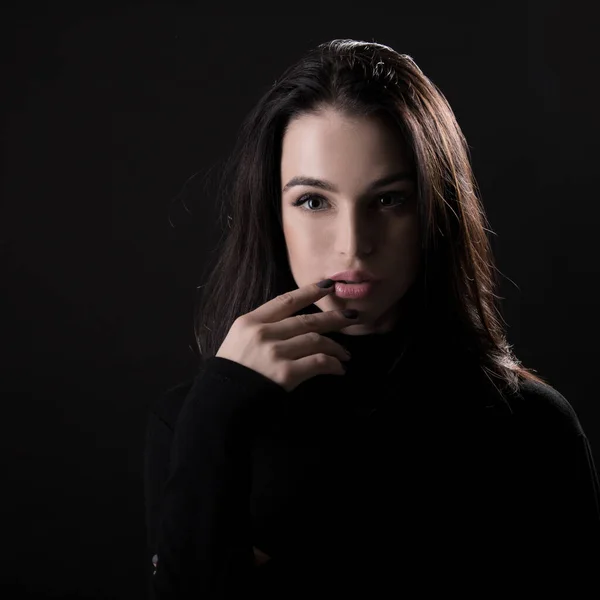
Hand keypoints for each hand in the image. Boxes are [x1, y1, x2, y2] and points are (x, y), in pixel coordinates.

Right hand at [215, 279, 358, 391]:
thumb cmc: (229, 374)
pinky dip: (332, 364)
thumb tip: (291, 324)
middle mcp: (263, 333)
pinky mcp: (285, 373)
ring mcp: (275, 353)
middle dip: (333, 318)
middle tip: (350, 317)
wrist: (219, 404)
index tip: (328, 286)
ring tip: (345, 354)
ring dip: (336, 346)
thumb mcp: (237, 341)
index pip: (286, 300)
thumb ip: (260, 329)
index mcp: (249, 321)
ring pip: (316, 340)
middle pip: (307, 319)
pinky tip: (339, 368)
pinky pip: (318, 362)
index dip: (310, 291)